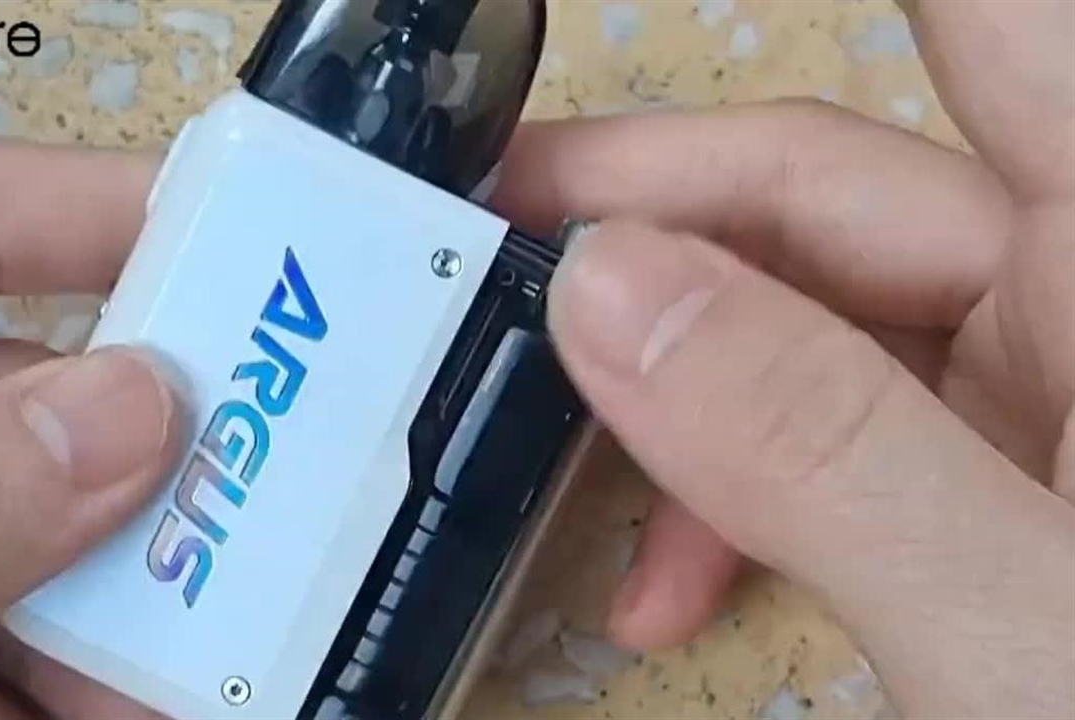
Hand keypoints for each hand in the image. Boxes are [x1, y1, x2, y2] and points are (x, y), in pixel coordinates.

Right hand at [493, 0, 1073, 716]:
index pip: (995, 30)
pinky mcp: (966, 484)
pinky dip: (714, 490)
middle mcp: (1070, 299)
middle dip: (649, 217)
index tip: (609, 48)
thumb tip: (607, 289)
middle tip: (493, 248)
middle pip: (825, 188)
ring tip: (557, 459)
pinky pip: (808, 434)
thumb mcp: (1016, 629)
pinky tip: (663, 580)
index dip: (883, 11)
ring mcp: (1018, 395)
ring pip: (792, 322)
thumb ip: (819, 447)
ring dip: (663, 388)